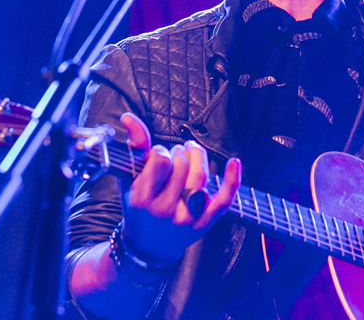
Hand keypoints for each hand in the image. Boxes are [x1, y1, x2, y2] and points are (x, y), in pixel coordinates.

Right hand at [117, 113, 241, 263]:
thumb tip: (130, 117)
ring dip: (199, 156)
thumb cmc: (137, 206)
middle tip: (175, 155)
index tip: (158, 156)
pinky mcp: (205, 223)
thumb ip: (134, 147)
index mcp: (142, 198)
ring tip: (191, 151)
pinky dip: (232, 180)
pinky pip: (223, 200)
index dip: (161, 151)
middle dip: (179, 153)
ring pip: (201, 178)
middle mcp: (164, 210)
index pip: (160, 160)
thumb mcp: (129, 179)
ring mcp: (186, 218)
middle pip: (182, 165)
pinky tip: (234, 162)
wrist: (148, 245)